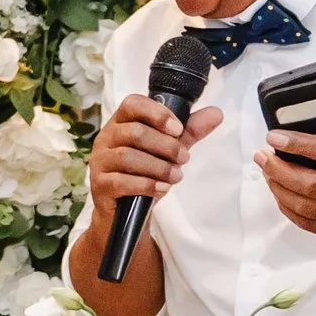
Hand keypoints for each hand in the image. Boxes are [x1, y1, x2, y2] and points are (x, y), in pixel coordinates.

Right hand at [86, 92, 224, 217]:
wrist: (124, 211)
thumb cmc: (143, 174)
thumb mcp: (168, 150)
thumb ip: (189, 132)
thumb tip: (216, 114)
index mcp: (121, 123)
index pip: (132, 104)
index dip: (157, 113)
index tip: (178, 129)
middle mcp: (106, 139)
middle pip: (134, 132)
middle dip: (166, 146)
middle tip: (184, 158)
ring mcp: (100, 162)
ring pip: (128, 157)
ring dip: (159, 167)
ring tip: (176, 176)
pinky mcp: (100, 185)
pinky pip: (122, 181)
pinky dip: (147, 184)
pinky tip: (162, 188)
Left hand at [254, 97, 315, 257]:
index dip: (298, 144)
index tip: (275, 135)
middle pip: (310, 184)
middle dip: (278, 167)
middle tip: (262, 154)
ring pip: (305, 206)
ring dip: (278, 188)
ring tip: (266, 171)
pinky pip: (311, 224)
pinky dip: (290, 210)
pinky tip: (281, 194)